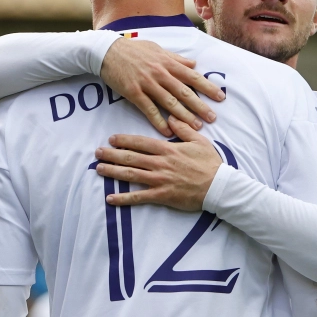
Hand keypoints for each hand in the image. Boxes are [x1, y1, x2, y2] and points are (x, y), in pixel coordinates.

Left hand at [96, 118, 222, 211]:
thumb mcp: (199, 141)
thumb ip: (183, 129)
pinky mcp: (162, 195)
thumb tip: (171, 118)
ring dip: (113, 172)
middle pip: (131, 157)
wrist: (218, 186)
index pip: (141, 142)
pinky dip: (123, 198)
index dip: (125, 140)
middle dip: (112, 155)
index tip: (112, 139)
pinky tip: (110, 199)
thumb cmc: (210, 164)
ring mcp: (160, 180)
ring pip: (131, 175)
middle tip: (97, 153)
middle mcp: (160, 163)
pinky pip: (139, 197)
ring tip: (99, 170)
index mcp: (168, 149)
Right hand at [100, 38, 224, 136]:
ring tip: (196, 127)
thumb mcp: (158, 49)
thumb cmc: (134, 49)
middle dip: (200, 106)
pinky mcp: (134, 92)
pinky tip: (168, 131)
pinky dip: (159, 121)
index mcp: (168, 63)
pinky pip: (149, 110)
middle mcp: (161, 73)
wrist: (108, 51)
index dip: (208, 87)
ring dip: (184, 116)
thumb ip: (176, 58)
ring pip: (169, 103)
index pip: (193, 76)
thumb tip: (194, 64)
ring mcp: (147, 84)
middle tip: (212, 118)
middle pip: (184, 92)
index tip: (220, 97)